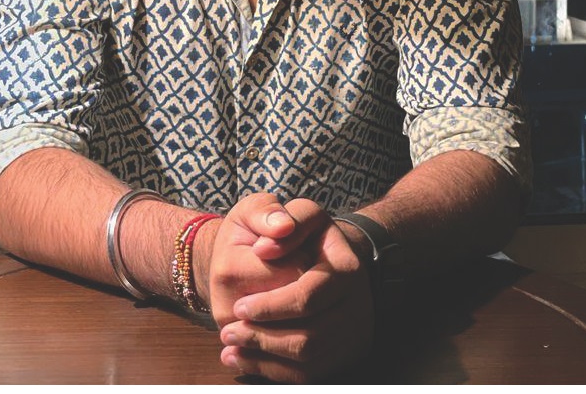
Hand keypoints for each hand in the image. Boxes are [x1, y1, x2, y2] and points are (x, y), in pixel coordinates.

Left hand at [218, 199, 374, 382]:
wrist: (327, 254)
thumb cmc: (302, 231)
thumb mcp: (290, 209)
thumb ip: (274, 215)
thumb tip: (265, 246)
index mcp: (347, 267)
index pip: (307, 296)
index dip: (269, 305)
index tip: (238, 306)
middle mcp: (359, 304)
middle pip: (309, 336)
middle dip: (263, 337)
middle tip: (227, 332)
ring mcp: (356, 333)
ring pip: (308, 360)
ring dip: (265, 358)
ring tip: (230, 347)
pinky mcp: (347, 353)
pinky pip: (310, 374)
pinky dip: (275, 371)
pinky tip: (245, 359)